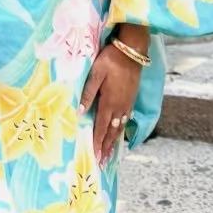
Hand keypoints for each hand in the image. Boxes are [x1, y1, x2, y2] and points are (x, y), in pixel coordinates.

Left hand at [80, 42, 142, 166]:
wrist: (132, 50)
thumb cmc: (111, 60)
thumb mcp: (96, 74)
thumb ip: (88, 93)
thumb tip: (80, 112)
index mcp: (109, 102)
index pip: (102, 128)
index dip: (98, 143)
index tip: (96, 157)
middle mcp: (120, 107)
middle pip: (112, 132)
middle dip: (107, 147)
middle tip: (103, 162)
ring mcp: (127, 103)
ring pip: (119, 127)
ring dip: (114, 141)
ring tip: (111, 154)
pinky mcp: (131, 98)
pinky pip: (125, 119)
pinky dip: (121, 130)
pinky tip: (119, 133)